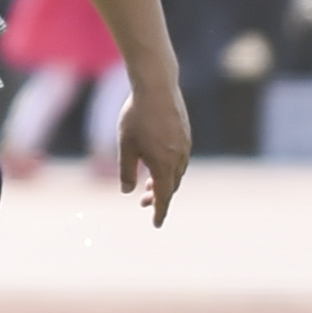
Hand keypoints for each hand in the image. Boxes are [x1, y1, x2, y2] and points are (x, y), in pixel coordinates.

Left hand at [116, 77, 191, 227]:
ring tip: (148, 185)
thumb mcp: (125, 145)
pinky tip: (158, 163)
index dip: (159, 211)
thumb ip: (126, 171)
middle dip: (158, 197)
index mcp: (164, 164)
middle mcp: (179, 158)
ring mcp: (185, 146)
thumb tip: (127, 191)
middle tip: (143, 202)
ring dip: (163, 182)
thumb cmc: (136, 117)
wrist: (157, 88)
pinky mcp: (186, 135)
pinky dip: (169, 168)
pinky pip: (180, 159)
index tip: (156, 225)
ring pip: (176, 173)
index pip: (163, 196)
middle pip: (170, 186)